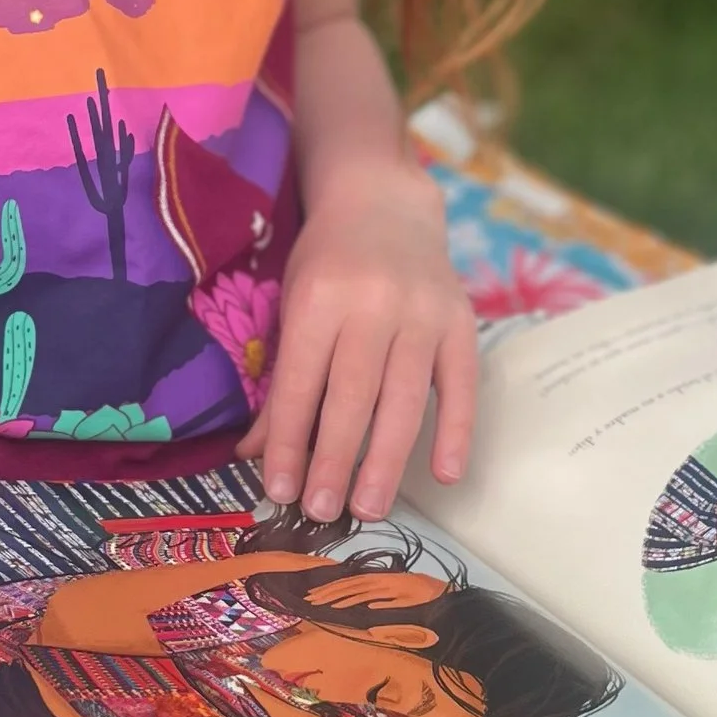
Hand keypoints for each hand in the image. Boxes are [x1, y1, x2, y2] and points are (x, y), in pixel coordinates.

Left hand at [250, 157, 476, 522]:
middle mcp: (372, 304)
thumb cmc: (328, 263)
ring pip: (403, 399)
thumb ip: (282, 379)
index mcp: (318, 299)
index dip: (287, 442)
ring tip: (368, 509)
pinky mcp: (462, 321)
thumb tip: (254, 454)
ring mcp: (422, 313)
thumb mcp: (291, 306)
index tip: (278, 491)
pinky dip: (455, 431)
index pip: (299, 385)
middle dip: (334, 461)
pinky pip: (460, 385)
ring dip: (385, 460)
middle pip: (351, 397)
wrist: (385, 202)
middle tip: (322, 513)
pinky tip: (444, 474)